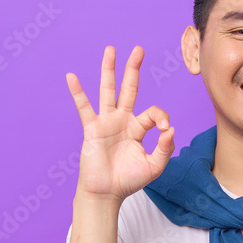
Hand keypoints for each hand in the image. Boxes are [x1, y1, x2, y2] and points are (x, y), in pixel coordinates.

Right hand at [66, 46, 174, 201]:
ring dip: (109, 70)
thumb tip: (171, 129)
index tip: (165, 130)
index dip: (162, 117)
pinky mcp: (92, 129)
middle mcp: (122, 121)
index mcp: (138, 129)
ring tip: (111, 50)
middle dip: (133, 69)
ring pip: (108, 91)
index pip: (153, 113)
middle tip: (139, 49)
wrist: (106, 193)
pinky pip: (83, 107)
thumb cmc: (129, 180)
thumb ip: (165, 148)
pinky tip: (71, 76)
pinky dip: (77, 92)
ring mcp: (106, 123)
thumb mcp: (154, 166)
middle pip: (129, 89)